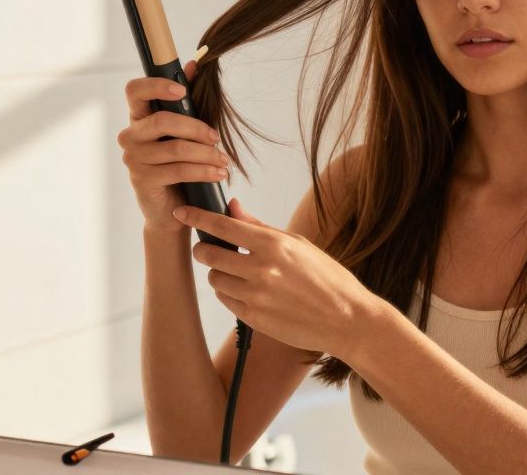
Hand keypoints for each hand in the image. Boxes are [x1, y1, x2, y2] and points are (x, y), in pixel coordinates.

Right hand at [118, 60, 230, 233]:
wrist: (170, 209)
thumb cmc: (178, 164)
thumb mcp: (185, 132)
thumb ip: (187, 101)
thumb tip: (193, 64)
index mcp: (138, 117)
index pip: (134, 90)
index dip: (156, 85)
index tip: (181, 89)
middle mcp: (130, 135)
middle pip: (162, 120)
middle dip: (196, 127)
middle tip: (217, 137)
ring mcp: (133, 158)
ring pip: (176, 148)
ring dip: (206, 154)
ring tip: (224, 161)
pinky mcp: (143, 179)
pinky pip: (178, 170)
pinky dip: (203, 171)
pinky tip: (218, 174)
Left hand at [179, 197, 386, 358]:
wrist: (346, 320)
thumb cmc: (326, 277)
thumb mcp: (297, 244)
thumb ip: (259, 227)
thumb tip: (232, 206)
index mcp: (273, 245)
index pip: (222, 226)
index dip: (196, 217)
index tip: (181, 211)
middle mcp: (261, 270)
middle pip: (208, 254)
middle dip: (205, 249)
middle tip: (212, 248)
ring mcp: (256, 296)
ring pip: (214, 278)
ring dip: (219, 272)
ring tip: (238, 272)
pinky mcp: (253, 319)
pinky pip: (225, 300)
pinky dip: (229, 292)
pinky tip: (248, 290)